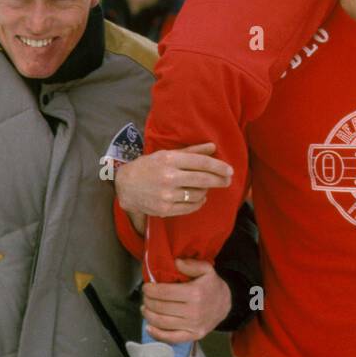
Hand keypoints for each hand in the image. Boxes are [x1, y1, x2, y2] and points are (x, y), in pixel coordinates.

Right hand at [115, 144, 233, 218]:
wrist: (126, 185)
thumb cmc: (149, 166)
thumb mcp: (168, 154)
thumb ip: (192, 151)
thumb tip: (213, 147)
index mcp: (170, 159)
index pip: (201, 163)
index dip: (219, 166)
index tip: (230, 170)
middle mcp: (169, 177)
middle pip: (203, 180)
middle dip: (220, 180)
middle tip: (228, 180)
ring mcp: (166, 195)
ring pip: (198, 194)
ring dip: (206, 191)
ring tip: (205, 187)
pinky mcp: (164, 210)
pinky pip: (190, 207)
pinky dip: (198, 202)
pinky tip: (199, 197)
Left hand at [142, 258, 231, 342]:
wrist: (226, 305)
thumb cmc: (212, 286)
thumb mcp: (207, 270)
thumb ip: (192, 265)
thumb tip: (176, 262)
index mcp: (195, 293)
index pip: (165, 292)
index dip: (151, 290)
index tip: (146, 287)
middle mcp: (193, 311)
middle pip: (161, 307)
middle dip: (148, 301)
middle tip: (145, 296)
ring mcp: (193, 326)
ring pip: (162, 322)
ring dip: (148, 315)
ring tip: (144, 308)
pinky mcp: (193, 336)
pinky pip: (170, 338)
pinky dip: (156, 334)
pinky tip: (148, 326)